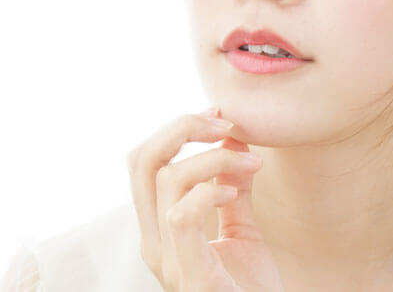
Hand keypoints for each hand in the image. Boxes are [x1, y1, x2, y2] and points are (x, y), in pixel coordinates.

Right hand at [127, 108, 283, 291]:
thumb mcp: (241, 231)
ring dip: (213, 158)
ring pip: (165, 180)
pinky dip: (209, 191)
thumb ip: (232, 190)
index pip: (144, 162)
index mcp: (158, 229)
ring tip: (250, 163)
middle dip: (181, 128)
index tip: (217, 117)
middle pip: (141, 160)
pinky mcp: (190, 276)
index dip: (174, 129)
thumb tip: (233, 141)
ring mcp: (167, 261)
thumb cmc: (251, 290)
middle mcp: (153, 243)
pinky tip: (236, 193)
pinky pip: (181, 217)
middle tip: (224, 123)